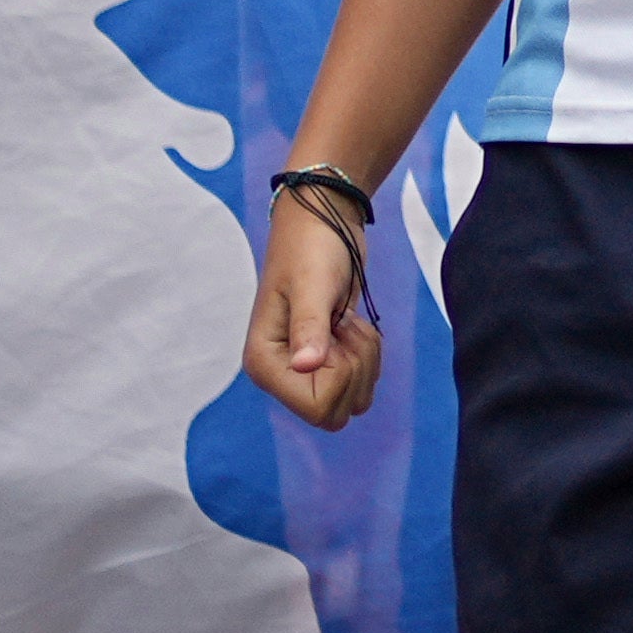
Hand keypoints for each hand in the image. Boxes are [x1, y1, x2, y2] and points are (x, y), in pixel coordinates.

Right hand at [242, 181, 385, 426]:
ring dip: (364, 358)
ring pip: (354, 399)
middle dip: (355, 369)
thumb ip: (309, 327)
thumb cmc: (312, 248)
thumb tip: (304, 365)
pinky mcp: (326, 360)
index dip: (340, 375)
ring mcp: (304, 369)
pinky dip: (368, 352)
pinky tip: (350, 323)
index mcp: (265, 365)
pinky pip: (362, 381)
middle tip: (343, 328)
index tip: (333, 335)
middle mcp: (281, 374)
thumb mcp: (313, 286)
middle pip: (338, 412)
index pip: (317, 408)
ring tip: (345, 321)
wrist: (325, 220)